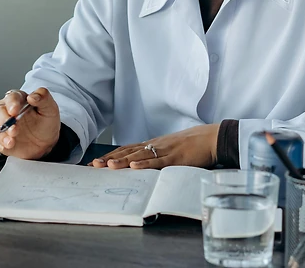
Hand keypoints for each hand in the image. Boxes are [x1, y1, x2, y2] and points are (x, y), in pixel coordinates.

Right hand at [0, 87, 60, 159]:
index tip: (14, 111)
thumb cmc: (46, 124)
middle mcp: (6, 109)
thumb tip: (33, 96)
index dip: (12, 103)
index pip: (11, 97)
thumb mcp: (50, 109)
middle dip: (5, 122)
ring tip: (11, 142)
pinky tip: (4, 146)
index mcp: (18, 99)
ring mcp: (0, 123)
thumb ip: (44, 98)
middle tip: (14, 131)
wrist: (45, 143)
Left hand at [91, 124, 219, 169]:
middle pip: (128, 152)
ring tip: (109, 166)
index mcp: (152, 144)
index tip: (96, 163)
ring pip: (140, 156)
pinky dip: (145, 164)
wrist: (210, 137)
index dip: (110, 156)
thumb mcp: (168, 148)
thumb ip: (155, 155)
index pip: (126, 149)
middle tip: (94, 166)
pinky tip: (135, 166)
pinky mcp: (175, 157)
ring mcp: (164, 150)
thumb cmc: (190, 144)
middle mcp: (154, 145)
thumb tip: (141, 164)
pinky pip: (158, 161)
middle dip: (110, 159)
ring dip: (123, 161)